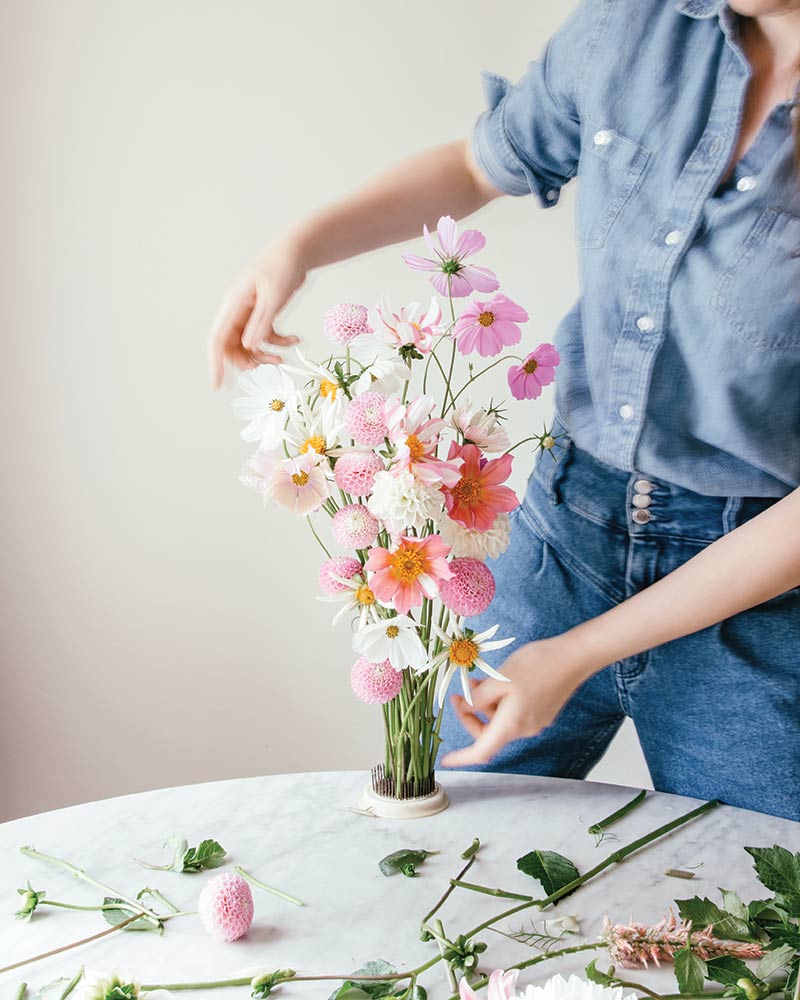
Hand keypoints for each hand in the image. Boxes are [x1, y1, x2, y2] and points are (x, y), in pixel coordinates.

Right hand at [208, 233, 306, 388]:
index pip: (217, 339)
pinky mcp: (262, 314)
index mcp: (233, 305)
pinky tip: (296, 340)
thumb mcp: (274, 297)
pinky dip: (279, 342)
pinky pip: (265, 336)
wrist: (295, 251)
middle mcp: (237, 311)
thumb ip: (261, 322)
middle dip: (248, 361)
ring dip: (264, 355)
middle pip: (233, 347)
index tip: (218, 385)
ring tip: (282, 358)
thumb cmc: (282, 268)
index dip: (215, 364)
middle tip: (268, 366)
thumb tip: (249, 347)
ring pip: (249, 345)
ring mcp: (249, 313)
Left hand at [439, 636, 592, 767]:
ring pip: (500, 720)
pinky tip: (498, 682)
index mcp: (511, 724)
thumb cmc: (537, 665)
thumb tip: (467, 709)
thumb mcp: (500, 679)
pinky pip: (513, 713)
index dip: (462, 758)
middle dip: (471, 716)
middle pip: (488, 734)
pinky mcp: (542, 712)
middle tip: (461, 692)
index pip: (482, 751)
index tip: (446, 760)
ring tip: (480, 680)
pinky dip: (500, 702)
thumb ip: (479, 698)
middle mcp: (524, 729)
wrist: (573, 657)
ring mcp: (535, 721)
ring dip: (485, 705)